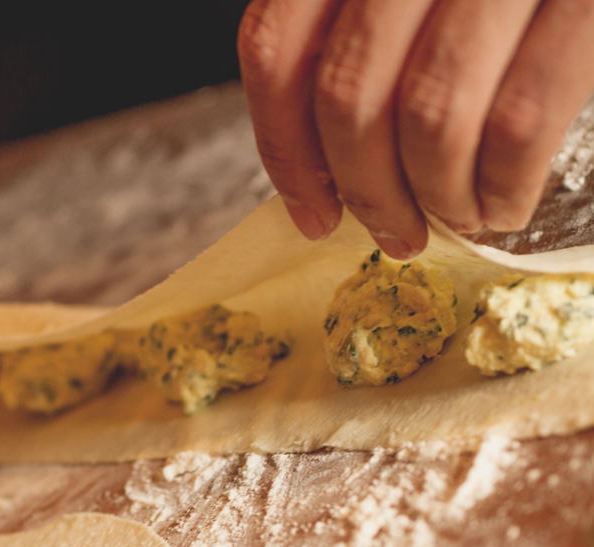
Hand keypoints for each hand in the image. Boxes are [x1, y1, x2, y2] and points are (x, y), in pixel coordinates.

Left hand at [238, 0, 593, 257]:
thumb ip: (359, 39)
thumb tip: (327, 163)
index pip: (275, 47)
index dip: (284, 149)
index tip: (312, 212)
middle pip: (348, 94)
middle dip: (367, 191)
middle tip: (394, 231)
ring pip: (429, 115)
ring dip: (437, 196)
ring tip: (454, 217)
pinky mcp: (581, 1)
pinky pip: (519, 117)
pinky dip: (503, 184)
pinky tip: (503, 203)